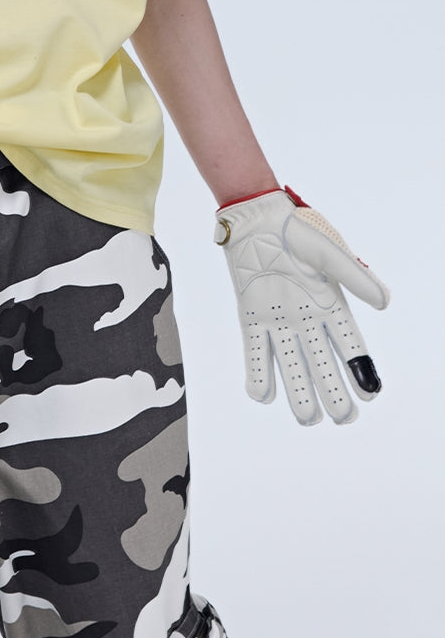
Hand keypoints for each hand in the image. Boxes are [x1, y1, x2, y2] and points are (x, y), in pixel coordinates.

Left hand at [214, 185, 388, 424]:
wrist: (258, 219)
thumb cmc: (298, 231)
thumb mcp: (330, 252)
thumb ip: (355, 278)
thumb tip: (385, 303)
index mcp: (330, 305)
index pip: (350, 346)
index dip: (360, 371)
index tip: (370, 394)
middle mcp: (306, 320)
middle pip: (323, 364)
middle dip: (334, 392)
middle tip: (343, 418)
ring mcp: (279, 321)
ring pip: (291, 366)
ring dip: (299, 392)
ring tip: (308, 418)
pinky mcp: (252, 319)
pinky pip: (255, 351)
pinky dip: (258, 373)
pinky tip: (263, 395)